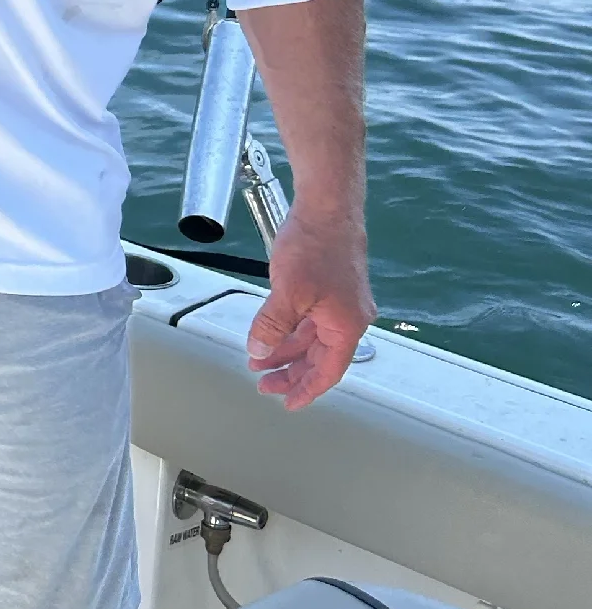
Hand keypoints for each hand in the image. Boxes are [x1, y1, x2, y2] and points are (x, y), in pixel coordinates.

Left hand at [244, 205, 373, 410]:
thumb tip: (259, 350)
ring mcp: (341, 302)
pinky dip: (291, 330)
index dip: (307, 390)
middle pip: (320, 358)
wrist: (327, 206)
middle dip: (291, 372)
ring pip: (312, 338)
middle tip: (265, 384)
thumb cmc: (316, 246)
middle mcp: (349, 318)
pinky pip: (310, 320)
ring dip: (287, 350)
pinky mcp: (331, 287)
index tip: (288, 403)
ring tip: (259, 359)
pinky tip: (271, 332)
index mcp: (346, 326)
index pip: (328, 371)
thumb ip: (272, 325)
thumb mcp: (288, 292)